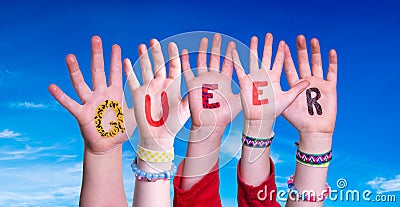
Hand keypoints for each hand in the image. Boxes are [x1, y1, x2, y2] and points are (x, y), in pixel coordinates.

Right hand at [49, 36, 135, 153]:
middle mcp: (101, 94)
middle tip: (95, 38)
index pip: (116, 72)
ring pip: (82, 83)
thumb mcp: (135, 116)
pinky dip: (61, 97)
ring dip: (75, 71)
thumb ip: (143, 105)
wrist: (109, 146)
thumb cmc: (121, 130)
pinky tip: (52, 87)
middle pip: (98, 71)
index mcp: (115, 93)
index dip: (116, 60)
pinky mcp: (82, 114)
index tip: (115, 46)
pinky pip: (70, 104)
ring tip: (70, 56)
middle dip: (97, 55)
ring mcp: (90, 103)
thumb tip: (157, 96)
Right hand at [124, 39, 188, 149]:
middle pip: (159, 64)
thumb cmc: (174, 125)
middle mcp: (161, 84)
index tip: (173, 45)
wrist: (159, 137)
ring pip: (146, 68)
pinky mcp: (138, 94)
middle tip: (154, 41)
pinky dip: (129, 71)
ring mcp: (149, 88)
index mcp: (173, 86)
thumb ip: (191, 97)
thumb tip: (202, 87)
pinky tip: (127, 61)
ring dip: (144, 57)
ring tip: (142, 45)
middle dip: (157, 52)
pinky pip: (132, 80)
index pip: (174, 66)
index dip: (173, 55)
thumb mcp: (185, 109)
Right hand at [181, 33, 240, 128]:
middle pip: (215, 59)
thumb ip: (247, 89)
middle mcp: (213, 79)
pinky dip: (185, 61)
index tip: (232, 43)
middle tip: (218, 36)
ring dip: (203, 50)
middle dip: (217, 47)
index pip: (228, 63)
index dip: (230, 53)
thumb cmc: (225, 115)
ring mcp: (202, 81)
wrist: (210, 124)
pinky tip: (185, 51)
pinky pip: (187, 71)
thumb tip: (261, 82)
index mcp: (225, 81)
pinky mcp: (192, 85)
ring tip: (205, 39)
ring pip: (202, 61)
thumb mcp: (239, 100)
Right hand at [232, 33, 308, 135]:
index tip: (283, 42)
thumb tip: (309, 81)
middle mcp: (264, 76)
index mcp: (274, 78)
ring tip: (255, 38)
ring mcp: (253, 78)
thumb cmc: (273, 111)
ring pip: (253, 59)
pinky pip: (239, 69)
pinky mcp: (244, 82)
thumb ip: (297, 89)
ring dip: (254, 49)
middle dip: (268, 46)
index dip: (281, 52)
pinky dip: (236, 60)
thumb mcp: (288, 99)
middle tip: (269, 34)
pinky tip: (233, 51)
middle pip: (266, 57)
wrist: (259, 119)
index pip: (278, 62)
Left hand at [283, 35, 337, 134]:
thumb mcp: (286, 104)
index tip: (282, 45)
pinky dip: (332, 62)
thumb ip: (277, 92)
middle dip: (301, 50)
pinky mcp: (330, 87)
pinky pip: (332, 72)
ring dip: (315, 52)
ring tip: (313, 40)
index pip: (289, 67)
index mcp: (294, 84)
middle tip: (299, 37)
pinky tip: (331, 52)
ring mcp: (319, 83)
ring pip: (317, 64)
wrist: (314, 130)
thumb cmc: (298, 120)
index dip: (286, 56)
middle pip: (303, 62)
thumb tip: (264, 84)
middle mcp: (307, 81)